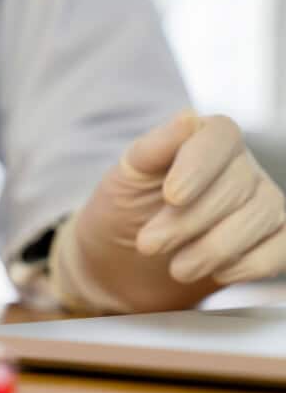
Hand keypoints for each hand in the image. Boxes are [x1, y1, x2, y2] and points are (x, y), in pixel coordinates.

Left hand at [52, 113, 285, 311]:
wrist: (124, 264)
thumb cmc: (123, 213)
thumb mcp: (123, 179)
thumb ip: (152, 149)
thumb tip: (187, 120)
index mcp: (200, 140)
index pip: (220, 136)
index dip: (199, 166)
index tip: (171, 196)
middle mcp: (237, 165)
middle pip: (237, 183)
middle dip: (188, 221)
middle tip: (149, 244)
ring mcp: (260, 200)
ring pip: (263, 215)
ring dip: (215, 248)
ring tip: (177, 267)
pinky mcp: (272, 238)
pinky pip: (284, 246)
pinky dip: (251, 264)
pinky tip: (218, 272)